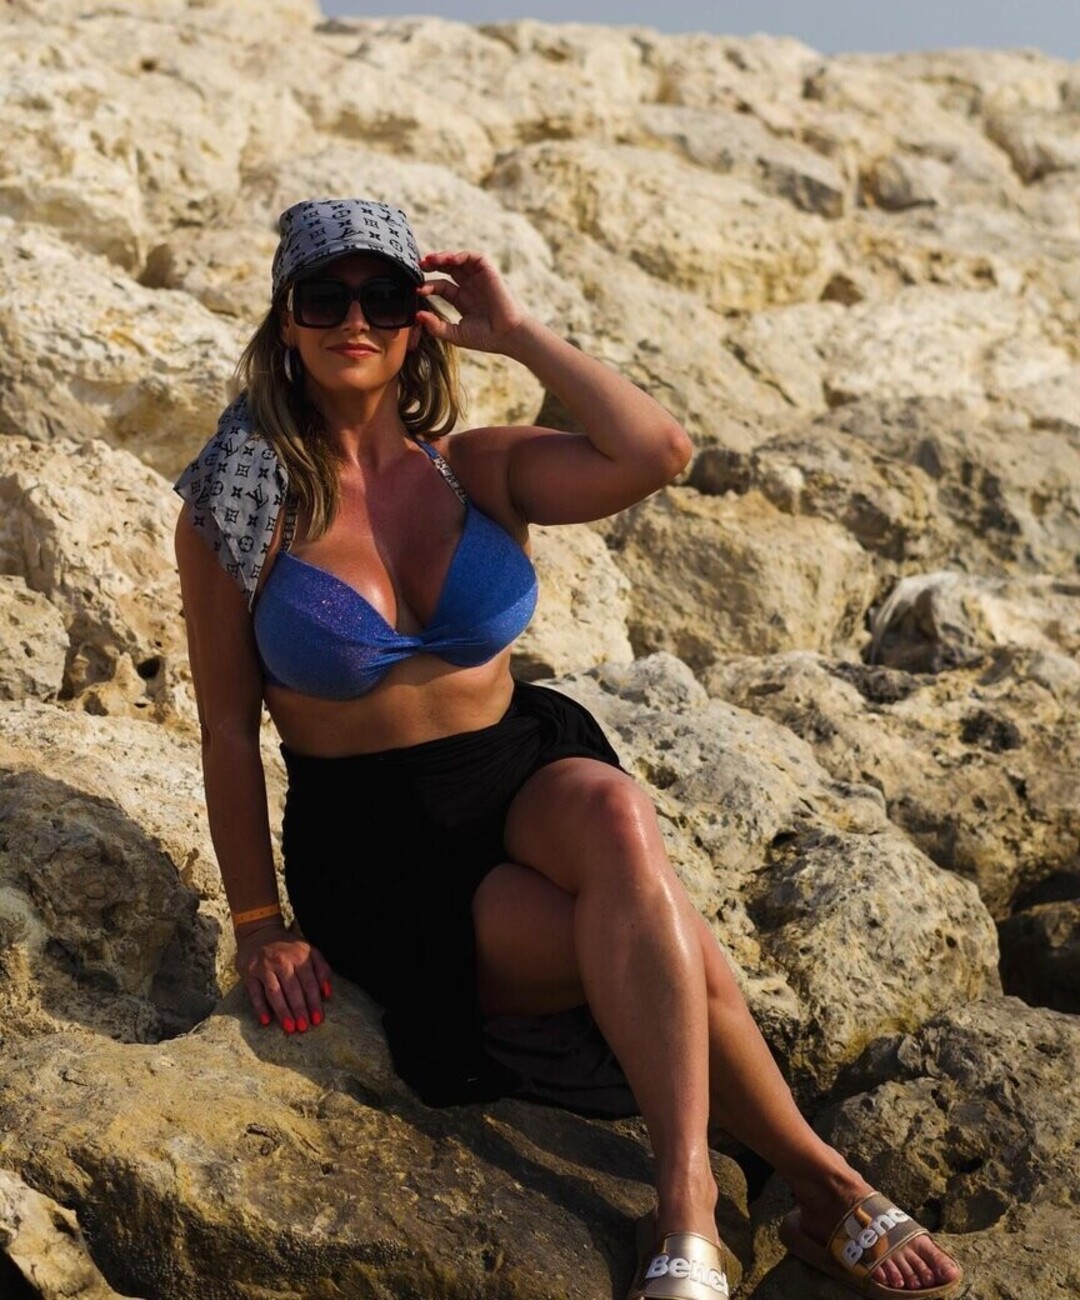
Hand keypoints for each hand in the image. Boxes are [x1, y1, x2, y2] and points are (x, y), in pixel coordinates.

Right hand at [233, 921, 333, 1035]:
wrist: (260, 932)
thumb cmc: (289, 948)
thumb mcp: (310, 951)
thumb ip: (322, 969)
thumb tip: (327, 994)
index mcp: (301, 955)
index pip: (310, 982)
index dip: (314, 1002)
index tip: (317, 1020)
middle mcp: (283, 960)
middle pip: (293, 989)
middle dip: (300, 1010)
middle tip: (304, 1028)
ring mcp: (265, 965)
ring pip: (274, 992)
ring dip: (282, 1011)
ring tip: (289, 1027)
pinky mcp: (250, 971)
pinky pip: (255, 992)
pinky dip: (260, 1007)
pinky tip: (266, 1021)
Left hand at [416, 250, 527, 354]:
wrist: (507, 335)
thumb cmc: (485, 338)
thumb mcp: (455, 334)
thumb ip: (436, 326)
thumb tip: (417, 315)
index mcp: (462, 299)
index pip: (441, 287)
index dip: (428, 286)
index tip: (418, 290)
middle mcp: (470, 287)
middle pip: (448, 269)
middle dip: (433, 265)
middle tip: (420, 266)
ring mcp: (479, 278)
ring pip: (459, 260)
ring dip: (444, 257)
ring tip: (431, 260)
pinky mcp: (489, 272)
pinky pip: (474, 257)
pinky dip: (461, 255)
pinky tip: (450, 260)